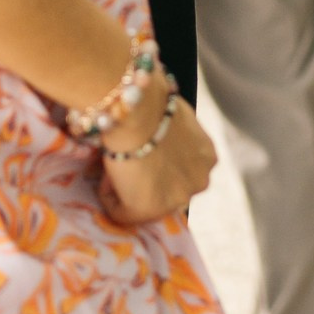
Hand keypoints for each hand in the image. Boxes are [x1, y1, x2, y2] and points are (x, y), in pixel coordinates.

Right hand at [96, 80, 218, 225]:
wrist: (136, 109)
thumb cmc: (151, 101)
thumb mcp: (174, 117)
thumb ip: (173, 135)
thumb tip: (153, 137)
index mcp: (208, 157)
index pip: (183, 171)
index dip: (160, 164)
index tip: (140, 152)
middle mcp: (199, 181)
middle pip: (169, 190)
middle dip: (147, 179)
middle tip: (125, 162)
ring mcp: (175, 199)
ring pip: (147, 203)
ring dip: (128, 189)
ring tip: (114, 168)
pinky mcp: (147, 209)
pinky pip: (122, 212)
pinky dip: (109, 196)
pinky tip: (105, 177)